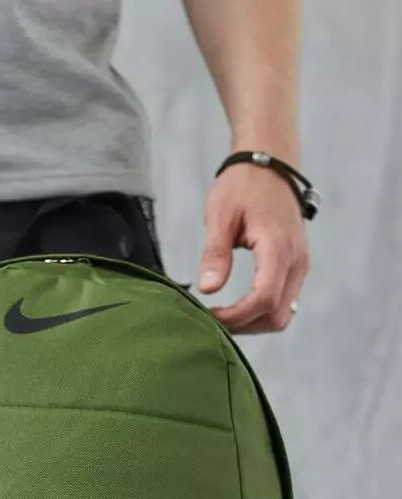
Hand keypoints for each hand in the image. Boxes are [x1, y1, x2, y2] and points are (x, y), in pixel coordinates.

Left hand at [198, 164, 309, 334]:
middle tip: (214, 320)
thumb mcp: (220, 215)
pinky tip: (238, 307)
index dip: (236, 317)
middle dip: (244, 325)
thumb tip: (208, 289)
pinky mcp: (296, 267)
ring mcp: (299, 265)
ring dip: (253, 323)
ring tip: (224, 316)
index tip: (209, 314)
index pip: (264, 300)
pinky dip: (261, 312)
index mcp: (278, 248)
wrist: (269, 164)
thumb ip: (215, 253)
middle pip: (277, 316)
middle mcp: (296, 261)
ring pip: (282, 314)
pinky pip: (284, 302)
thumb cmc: (242, 186)